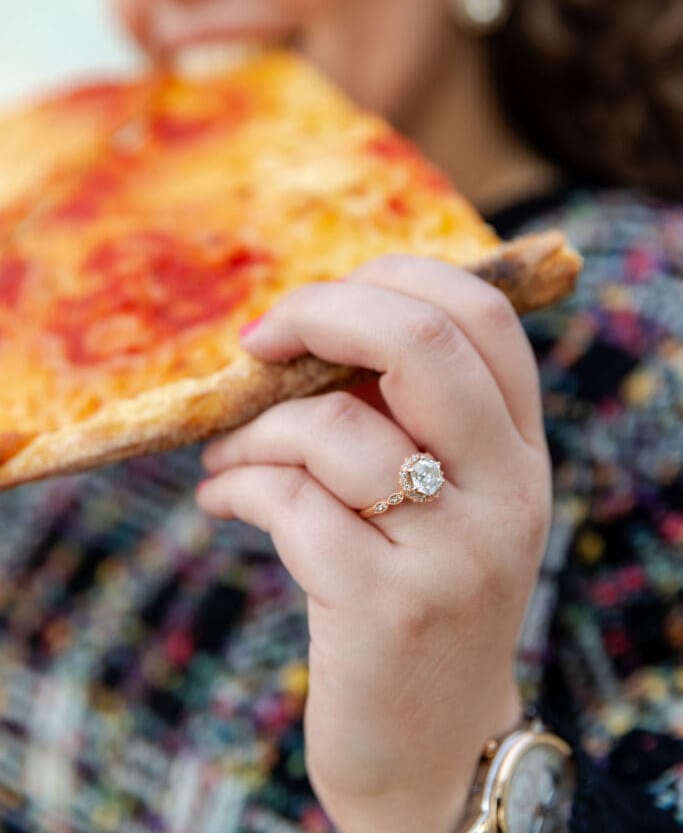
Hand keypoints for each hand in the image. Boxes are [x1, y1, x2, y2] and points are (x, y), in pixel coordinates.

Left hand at [197, 256, 551, 832]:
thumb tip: (303, 330)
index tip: (316, 307)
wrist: (436, 747)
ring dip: (252, 427)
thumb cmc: (422, 597)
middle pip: (422, 341)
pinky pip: (288, 502)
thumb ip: (401, 416)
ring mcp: (454, 553)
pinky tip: (221, 498)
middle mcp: (506, 492)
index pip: (483, 313)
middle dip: (320, 314)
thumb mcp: (444, 502)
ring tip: (226, 453)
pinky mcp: (387, 608)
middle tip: (257, 343)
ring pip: (332, 427)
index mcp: (521, 450)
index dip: (390, 280)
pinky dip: (235, 486)